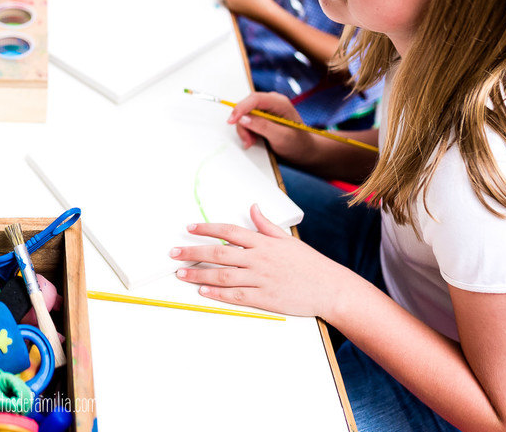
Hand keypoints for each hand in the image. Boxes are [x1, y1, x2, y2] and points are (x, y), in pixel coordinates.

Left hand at [169, 206, 352, 317]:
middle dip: (193, 252)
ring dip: (199, 274)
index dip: (206, 229)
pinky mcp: (265, 299)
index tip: (189, 228)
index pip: (229, 231)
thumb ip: (266, 225)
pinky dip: (217, 293)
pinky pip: (236, 296)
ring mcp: (261, 279)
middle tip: (174, 253)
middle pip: (219, 253)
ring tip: (181, 273)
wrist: (330, 288)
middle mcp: (260, 259)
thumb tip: (253, 207)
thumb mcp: (287, 239)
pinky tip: (203, 290)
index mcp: (264, 243)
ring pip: (223, 276)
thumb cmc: (309, 264)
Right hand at [226, 90, 319, 161]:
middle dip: (243, 124)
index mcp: (279, 103)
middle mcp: (272, 103)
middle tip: (247, 140)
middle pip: (247, 107)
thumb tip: (243, 119)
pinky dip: (247, 131)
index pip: (255, 99)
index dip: (241, 108)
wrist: (304, 151)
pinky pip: (247, 120)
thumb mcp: (281, 137)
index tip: (232, 121)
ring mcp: (266, 109)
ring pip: (245, 115)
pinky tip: (253, 140)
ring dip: (245, 130)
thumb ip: (262, 126)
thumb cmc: (298, 144)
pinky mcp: (262, 117)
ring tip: (252, 142)